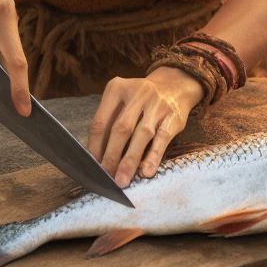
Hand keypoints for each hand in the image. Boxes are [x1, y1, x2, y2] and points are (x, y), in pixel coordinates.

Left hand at [87, 66, 204, 186]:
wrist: (173, 85)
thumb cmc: (139, 101)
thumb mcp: (121, 101)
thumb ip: (109, 123)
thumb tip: (97, 157)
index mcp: (116, 88)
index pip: (101, 121)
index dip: (95, 146)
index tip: (93, 166)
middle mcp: (137, 93)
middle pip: (121, 128)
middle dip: (111, 156)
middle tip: (106, 177)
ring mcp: (157, 104)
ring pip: (142, 134)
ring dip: (130, 160)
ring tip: (122, 180)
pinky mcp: (173, 116)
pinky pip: (162, 138)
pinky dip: (153, 156)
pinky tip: (146, 171)